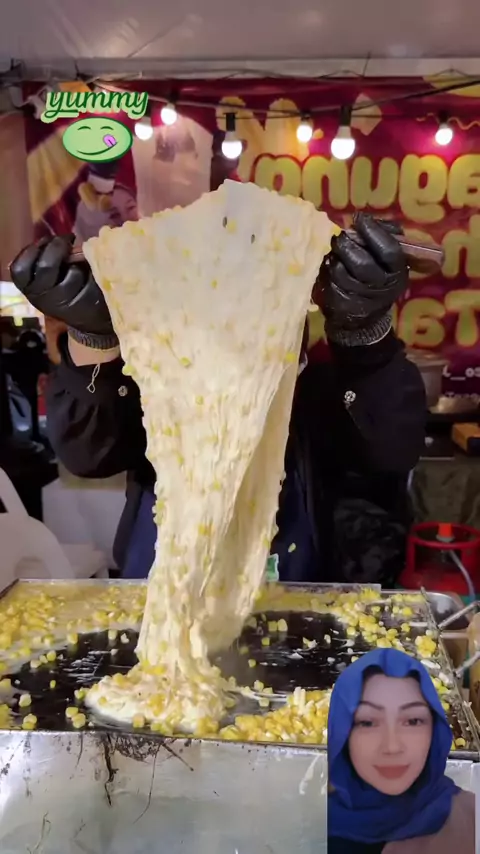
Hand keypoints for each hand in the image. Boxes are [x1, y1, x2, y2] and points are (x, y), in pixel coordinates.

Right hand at [10, 235, 115, 346]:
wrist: (86, 319)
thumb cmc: (64, 289)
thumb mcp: (48, 278)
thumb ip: (46, 260)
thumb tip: (59, 241)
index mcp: (29, 289)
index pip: (20, 269)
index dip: (32, 250)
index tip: (46, 240)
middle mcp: (43, 298)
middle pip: (46, 266)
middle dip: (58, 247)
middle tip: (67, 239)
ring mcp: (64, 304)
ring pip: (72, 273)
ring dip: (78, 262)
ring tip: (80, 264)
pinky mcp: (85, 305)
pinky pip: (90, 281)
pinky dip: (92, 271)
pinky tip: (92, 273)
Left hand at [315, 214, 407, 343]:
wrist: (364, 318)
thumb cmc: (378, 278)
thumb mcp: (389, 261)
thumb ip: (384, 237)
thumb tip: (365, 220)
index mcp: (397, 272)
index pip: (389, 250)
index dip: (373, 232)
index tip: (359, 219)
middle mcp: (380, 287)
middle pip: (361, 262)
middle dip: (348, 244)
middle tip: (342, 236)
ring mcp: (359, 298)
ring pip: (340, 270)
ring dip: (335, 256)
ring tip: (336, 251)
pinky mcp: (339, 304)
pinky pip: (327, 281)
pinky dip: (326, 269)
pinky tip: (329, 265)